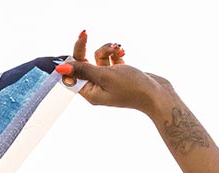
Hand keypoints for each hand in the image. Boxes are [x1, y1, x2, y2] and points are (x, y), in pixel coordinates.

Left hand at [58, 31, 174, 114]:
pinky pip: (110, 59)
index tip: (81, 39)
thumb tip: (61, 69)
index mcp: (90, 92)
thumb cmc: (132, 87)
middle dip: (89, 49)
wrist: (157, 94)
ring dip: (106, 50)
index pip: (72, 72)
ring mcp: (108, 81)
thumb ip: (83, 70)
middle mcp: (97, 87)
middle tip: (85, 33)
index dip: (74, 55)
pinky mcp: (118, 75)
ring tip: (118, 49)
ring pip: (98, 58)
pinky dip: (115, 54)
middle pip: (84, 63)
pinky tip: (123, 52)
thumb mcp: (105, 75)